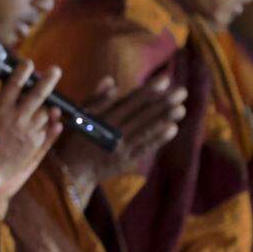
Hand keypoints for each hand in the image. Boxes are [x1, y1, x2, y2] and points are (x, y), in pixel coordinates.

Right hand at [0, 60, 63, 217]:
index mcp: (0, 111)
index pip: (15, 83)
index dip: (23, 71)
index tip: (28, 63)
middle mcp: (17, 119)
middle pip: (38, 94)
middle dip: (48, 80)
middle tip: (56, 70)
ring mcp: (30, 133)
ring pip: (46, 113)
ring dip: (47, 108)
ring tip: (47, 105)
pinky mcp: (36, 147)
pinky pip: (50, 131)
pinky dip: (53, 125)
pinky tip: (55, 120)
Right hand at [55, 74, 185, 206]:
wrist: (70, 173)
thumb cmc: (73, 140)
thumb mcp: (78, 116)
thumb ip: (95, 99)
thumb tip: (110, 81)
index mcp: (103, 121)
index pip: (130, 102)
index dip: (149, 90)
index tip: (165, 79)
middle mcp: (115, 134)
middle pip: (143, 115)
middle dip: (164, 103)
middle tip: (182, 91)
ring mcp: (122, 149)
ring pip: (147, 131)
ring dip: (165, 119)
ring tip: (181, 108)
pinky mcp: (127, 162)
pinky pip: (145, 149)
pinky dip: (159, 139)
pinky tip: (172, 129)